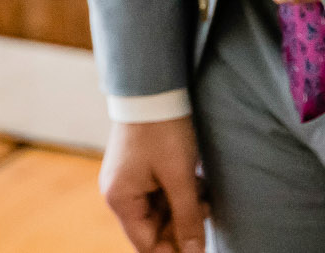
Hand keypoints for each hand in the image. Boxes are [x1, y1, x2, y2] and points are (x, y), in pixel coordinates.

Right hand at [100, 117, 208, 252]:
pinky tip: (194, 180)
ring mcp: (129, 180)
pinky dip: (179, 192)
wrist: (154, 87)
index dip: (173, 250)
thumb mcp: (180, 177)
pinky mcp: (139, 169)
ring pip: (161, 211)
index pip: (146, 245)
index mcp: (121, 199)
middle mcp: (119, 193)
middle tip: (204, 208)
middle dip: (182, 224)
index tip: (198, 247)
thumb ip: (188, 218)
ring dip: (183, 207)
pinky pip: (161, 194)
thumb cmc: (163, 130)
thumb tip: (195, 252)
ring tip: (201, 190)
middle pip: (154, 228)